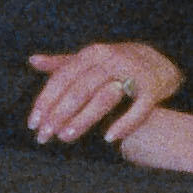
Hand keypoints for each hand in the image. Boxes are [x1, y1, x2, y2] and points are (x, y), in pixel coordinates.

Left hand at [25, 39, 183, 144]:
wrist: (160, 61)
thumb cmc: (117, 64)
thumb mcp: (91, 59)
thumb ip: (62, 63)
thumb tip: (33, 61)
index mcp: (92, 54)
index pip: (62, 78)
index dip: (46, 101)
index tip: (33, 123)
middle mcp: (111, 60)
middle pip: (79, 89)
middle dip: (59, 114)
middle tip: (44, 136)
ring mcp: (133, 73)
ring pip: (104, 98)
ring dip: (83, 119)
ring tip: (65, 137)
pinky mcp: (152, 89)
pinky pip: (138, 109)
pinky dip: (124, 123)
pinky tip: (109, 139)